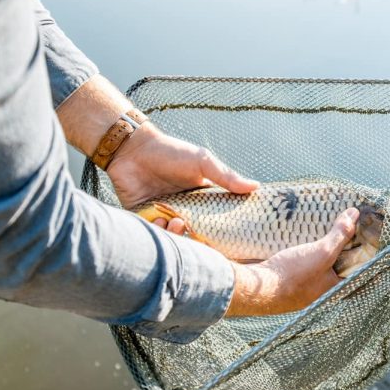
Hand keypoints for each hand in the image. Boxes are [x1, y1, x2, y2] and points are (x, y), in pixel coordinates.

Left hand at [55, 75, 257, 218]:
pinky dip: (158, 232)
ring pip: (173, 237)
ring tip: (175, 222)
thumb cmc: (171, 152)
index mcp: (200, 201)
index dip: (219, 233)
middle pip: (193, 234)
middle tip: (192, 228)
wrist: (133, 149)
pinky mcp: (144, 218)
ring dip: (175, 234)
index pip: (214, 223)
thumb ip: (226, 177)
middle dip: (194, 238)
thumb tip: (256, 187)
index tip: (226, 240)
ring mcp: (163, 215)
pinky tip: (159, 219)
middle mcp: (183, 210)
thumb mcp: (203, 162)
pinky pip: (153, 234)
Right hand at [225, 208, 358, 315]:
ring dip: (314, 246)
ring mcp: (300, 285)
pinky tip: (296, 236)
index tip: (359, 231)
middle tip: (338, 224)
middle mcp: (318, 289)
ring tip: (317, 226)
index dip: (358, 249)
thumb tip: (355, 214)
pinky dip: (299, 250)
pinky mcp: (284, 279)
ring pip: (313, 262)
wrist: (256, 289)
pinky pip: (297, 262)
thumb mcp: (322, 252)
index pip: (353, 267)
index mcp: (333, 287)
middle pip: (333, 263)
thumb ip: (340, 235)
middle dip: (335, 245)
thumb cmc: (293, 276)